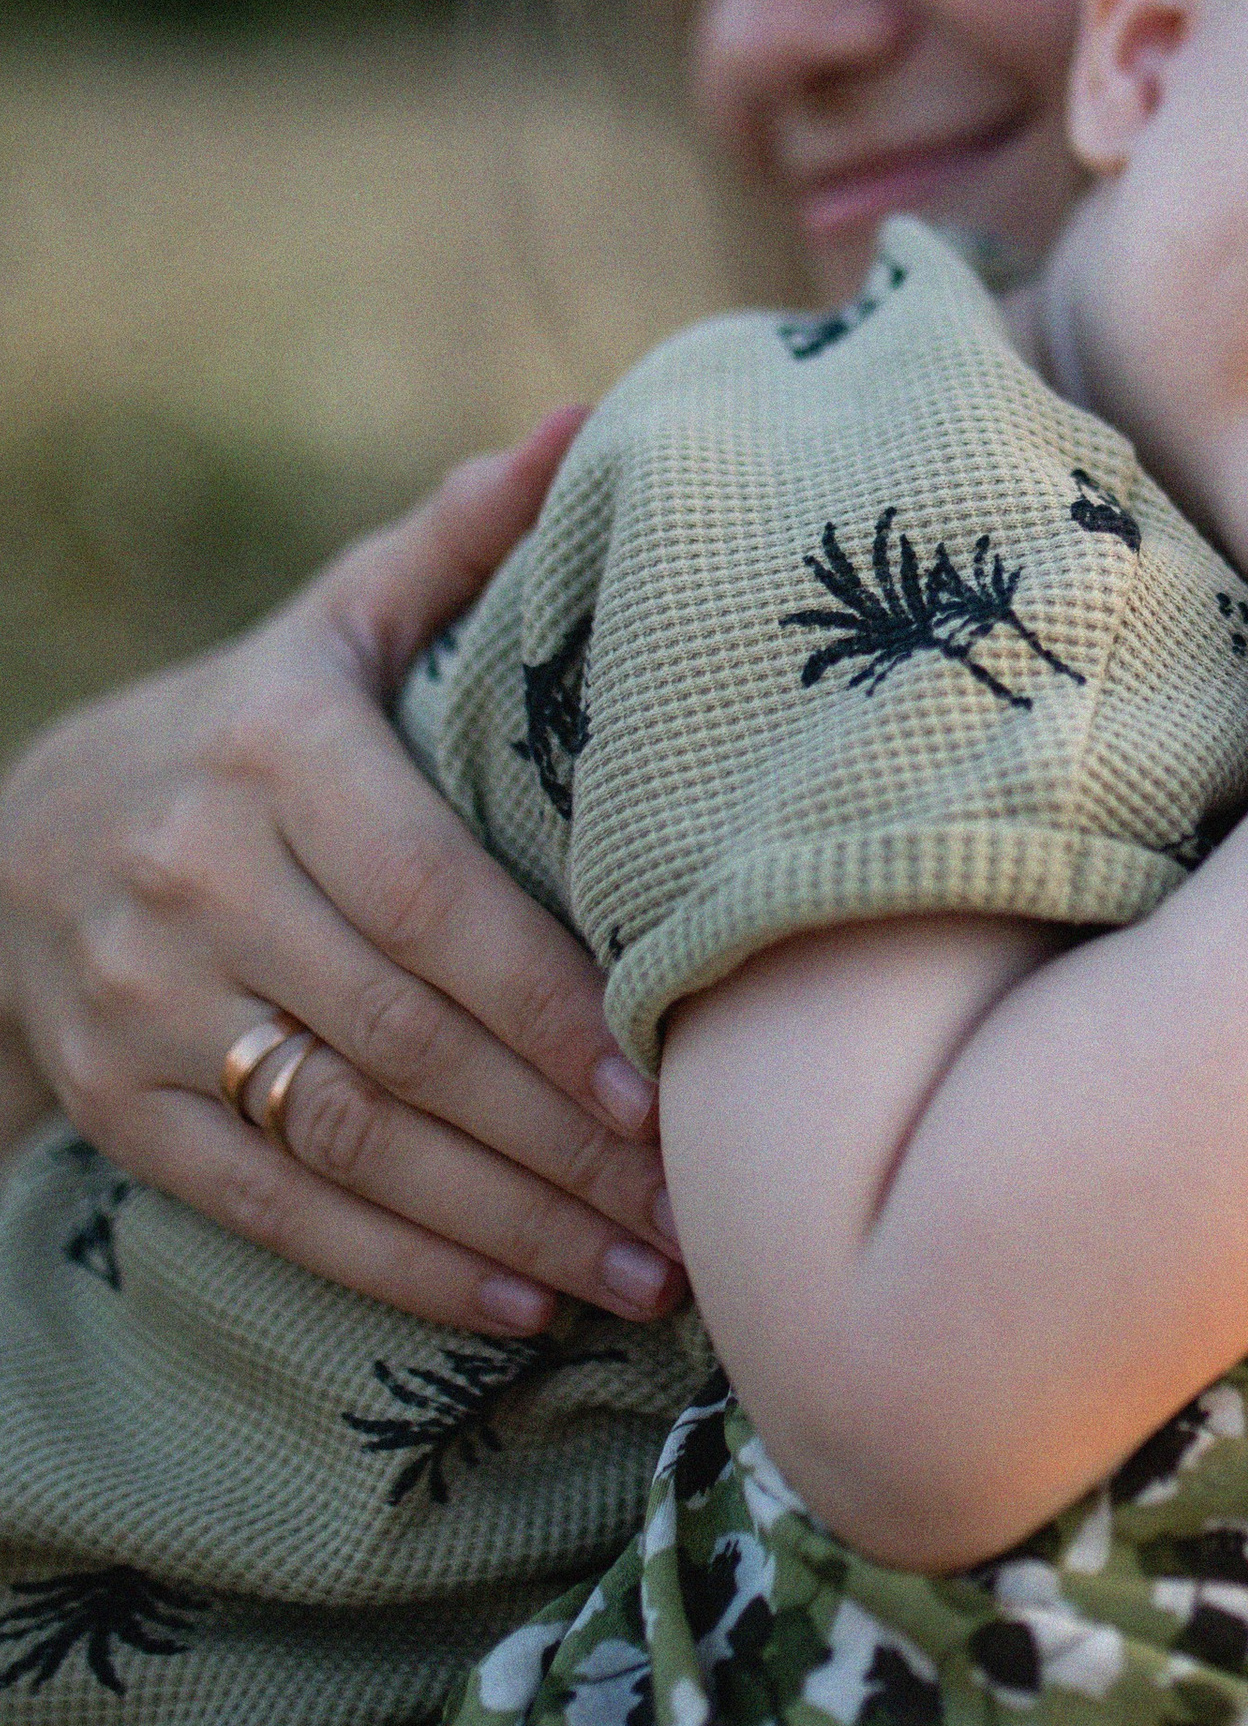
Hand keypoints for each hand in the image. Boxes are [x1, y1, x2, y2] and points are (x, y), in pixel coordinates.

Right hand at [0, 411, 684, 1336]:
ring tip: (647, 1272)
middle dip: (560, 1137)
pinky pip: (270, 1207)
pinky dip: (399, 1266)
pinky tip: (522, 1306)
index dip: (548, 999)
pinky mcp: (120, 1108)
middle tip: (702, 1205)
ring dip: (506, 1220)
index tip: (668, 1077)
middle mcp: (194, 881)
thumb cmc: (252, 720)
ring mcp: (142, 1008)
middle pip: (405, 1038)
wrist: (16, 829)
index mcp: (272, 751)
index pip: (430, 898)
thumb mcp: (334, 618)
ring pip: (348, 1136)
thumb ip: (460, 540)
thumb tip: (595, 419)